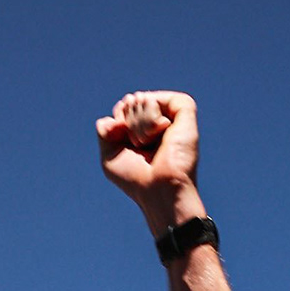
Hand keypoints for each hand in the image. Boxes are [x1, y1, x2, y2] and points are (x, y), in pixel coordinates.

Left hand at [96, 89, 201, 227]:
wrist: (160, 191)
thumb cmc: (137, 180)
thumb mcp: (110, 156)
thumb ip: (104, 129)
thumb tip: (119, 110)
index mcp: (145, 126)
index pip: (123, 107)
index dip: (118, 124)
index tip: (129, 146)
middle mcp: (159, 117)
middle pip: (130, 101)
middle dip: (129, 126)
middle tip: (143, 148)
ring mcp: (172, 112)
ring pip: (142, 99)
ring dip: (140, 127)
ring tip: (153, 146)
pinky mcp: (185, 109)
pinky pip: (155, 100)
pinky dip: (151, 121)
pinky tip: (161, 135)